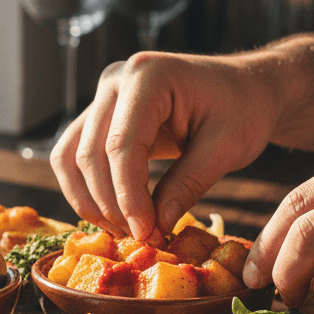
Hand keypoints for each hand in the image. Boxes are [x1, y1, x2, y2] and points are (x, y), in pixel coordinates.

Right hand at [50, 51, 278, 239]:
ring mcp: (103, 96)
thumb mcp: (227, 148)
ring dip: (89, 200)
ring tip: (123, 230)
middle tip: (141, 238)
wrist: (243, 88)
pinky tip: (114, 214)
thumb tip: (153, 228)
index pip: (121, 145)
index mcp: (148, 76)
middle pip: (90, 153)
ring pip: (70, 157)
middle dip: (110, 204)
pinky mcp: (100, 115)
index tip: (146, 233)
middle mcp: (116, 80)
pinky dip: (86, 189)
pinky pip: (74, 155)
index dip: (128, 196)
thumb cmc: (243, 109)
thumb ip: (187, 185)